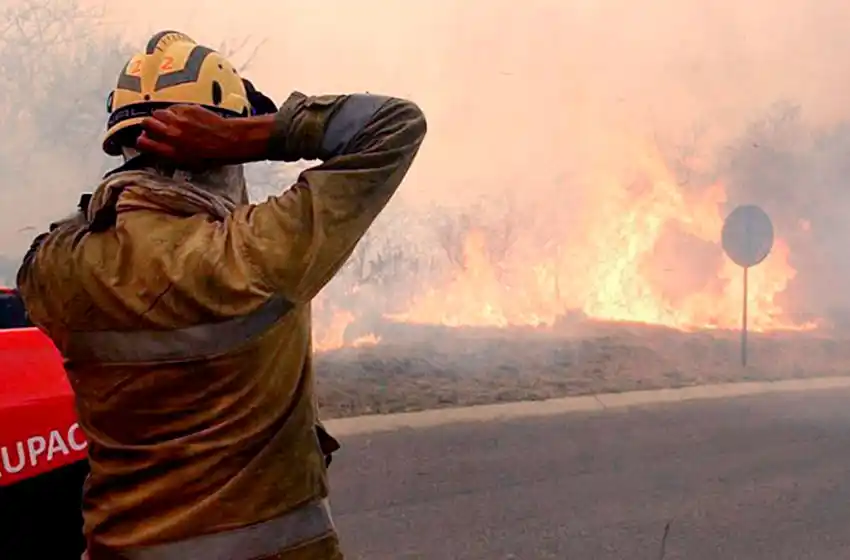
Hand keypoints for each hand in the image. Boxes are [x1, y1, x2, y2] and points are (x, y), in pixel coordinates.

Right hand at [137, 104, 261, 166]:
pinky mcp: (187, 108)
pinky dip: (175, 112)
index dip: (142, 140)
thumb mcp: (187, 163)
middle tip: (157, 128)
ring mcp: (179, 119)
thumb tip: (154, 145)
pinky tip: (184, 118)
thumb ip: (168, 153)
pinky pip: (173, 107)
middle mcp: (171, 134)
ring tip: (172, 122)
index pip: (142, 142)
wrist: (229, 141)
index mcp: (170, 151)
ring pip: (158, 112)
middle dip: (149, 125)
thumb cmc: (211, 155)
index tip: (145, 139)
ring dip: (162, 117)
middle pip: (146, 123)